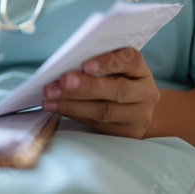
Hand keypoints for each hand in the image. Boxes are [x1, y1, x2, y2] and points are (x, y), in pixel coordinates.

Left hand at [42, 48, 159, 138]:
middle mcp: (144, 93)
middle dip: (86, 86)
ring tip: (50, 95)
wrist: (138, 110)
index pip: (131, 61)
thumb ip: (96, 64)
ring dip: (72, 103)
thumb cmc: (117, 80)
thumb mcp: (115, 69)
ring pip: (105, 110)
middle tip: (62, 81)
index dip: (109, 62)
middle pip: (118, 90)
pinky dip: (72, 113)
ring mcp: (137, 116)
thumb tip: (64, 63)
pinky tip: (54, 106)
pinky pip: (95, 123)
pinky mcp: (125, 133)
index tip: (85, 64)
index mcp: (141, 71)